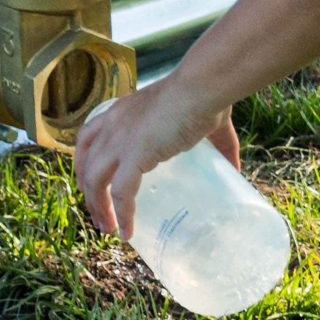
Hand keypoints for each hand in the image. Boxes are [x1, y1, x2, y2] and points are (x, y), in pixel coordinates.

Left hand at [72, 81, 240, 239]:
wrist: (201, 88)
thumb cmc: (205, 97)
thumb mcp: (205, 122)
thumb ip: (220, 145)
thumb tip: (235, 168)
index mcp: (121, 112)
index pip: (87, 139)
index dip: (84, 164)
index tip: (91, 185)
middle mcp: (112, 126)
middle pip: (85, 165)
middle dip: (88, 193)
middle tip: (100, 216)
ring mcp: (119, 141)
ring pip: (95, 182)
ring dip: (100, 209)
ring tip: (109, 229)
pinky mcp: (133, 155)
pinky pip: (119, 193)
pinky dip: (122, 215)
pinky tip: (127, 232)